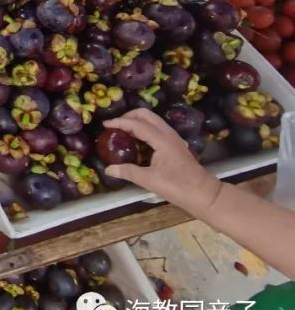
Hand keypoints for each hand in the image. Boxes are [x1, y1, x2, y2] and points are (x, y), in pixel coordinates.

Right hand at [102, 109, 221, 215]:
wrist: (204, 194)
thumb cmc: (178, 187)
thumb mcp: (151, 181)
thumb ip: (129, 172)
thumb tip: (108, 169)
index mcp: (162, 140)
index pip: (138, 124)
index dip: (120, 122)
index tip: (105, 124)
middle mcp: (168, 134)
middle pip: (147, 115)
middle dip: (129, 116)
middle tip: (114, 125)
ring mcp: (173, 138)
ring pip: (153, 120)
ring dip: (137, 121)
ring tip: (122, 131)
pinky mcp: (175, 145)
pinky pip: (157, 129)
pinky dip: (144, 128)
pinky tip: (137, 140)